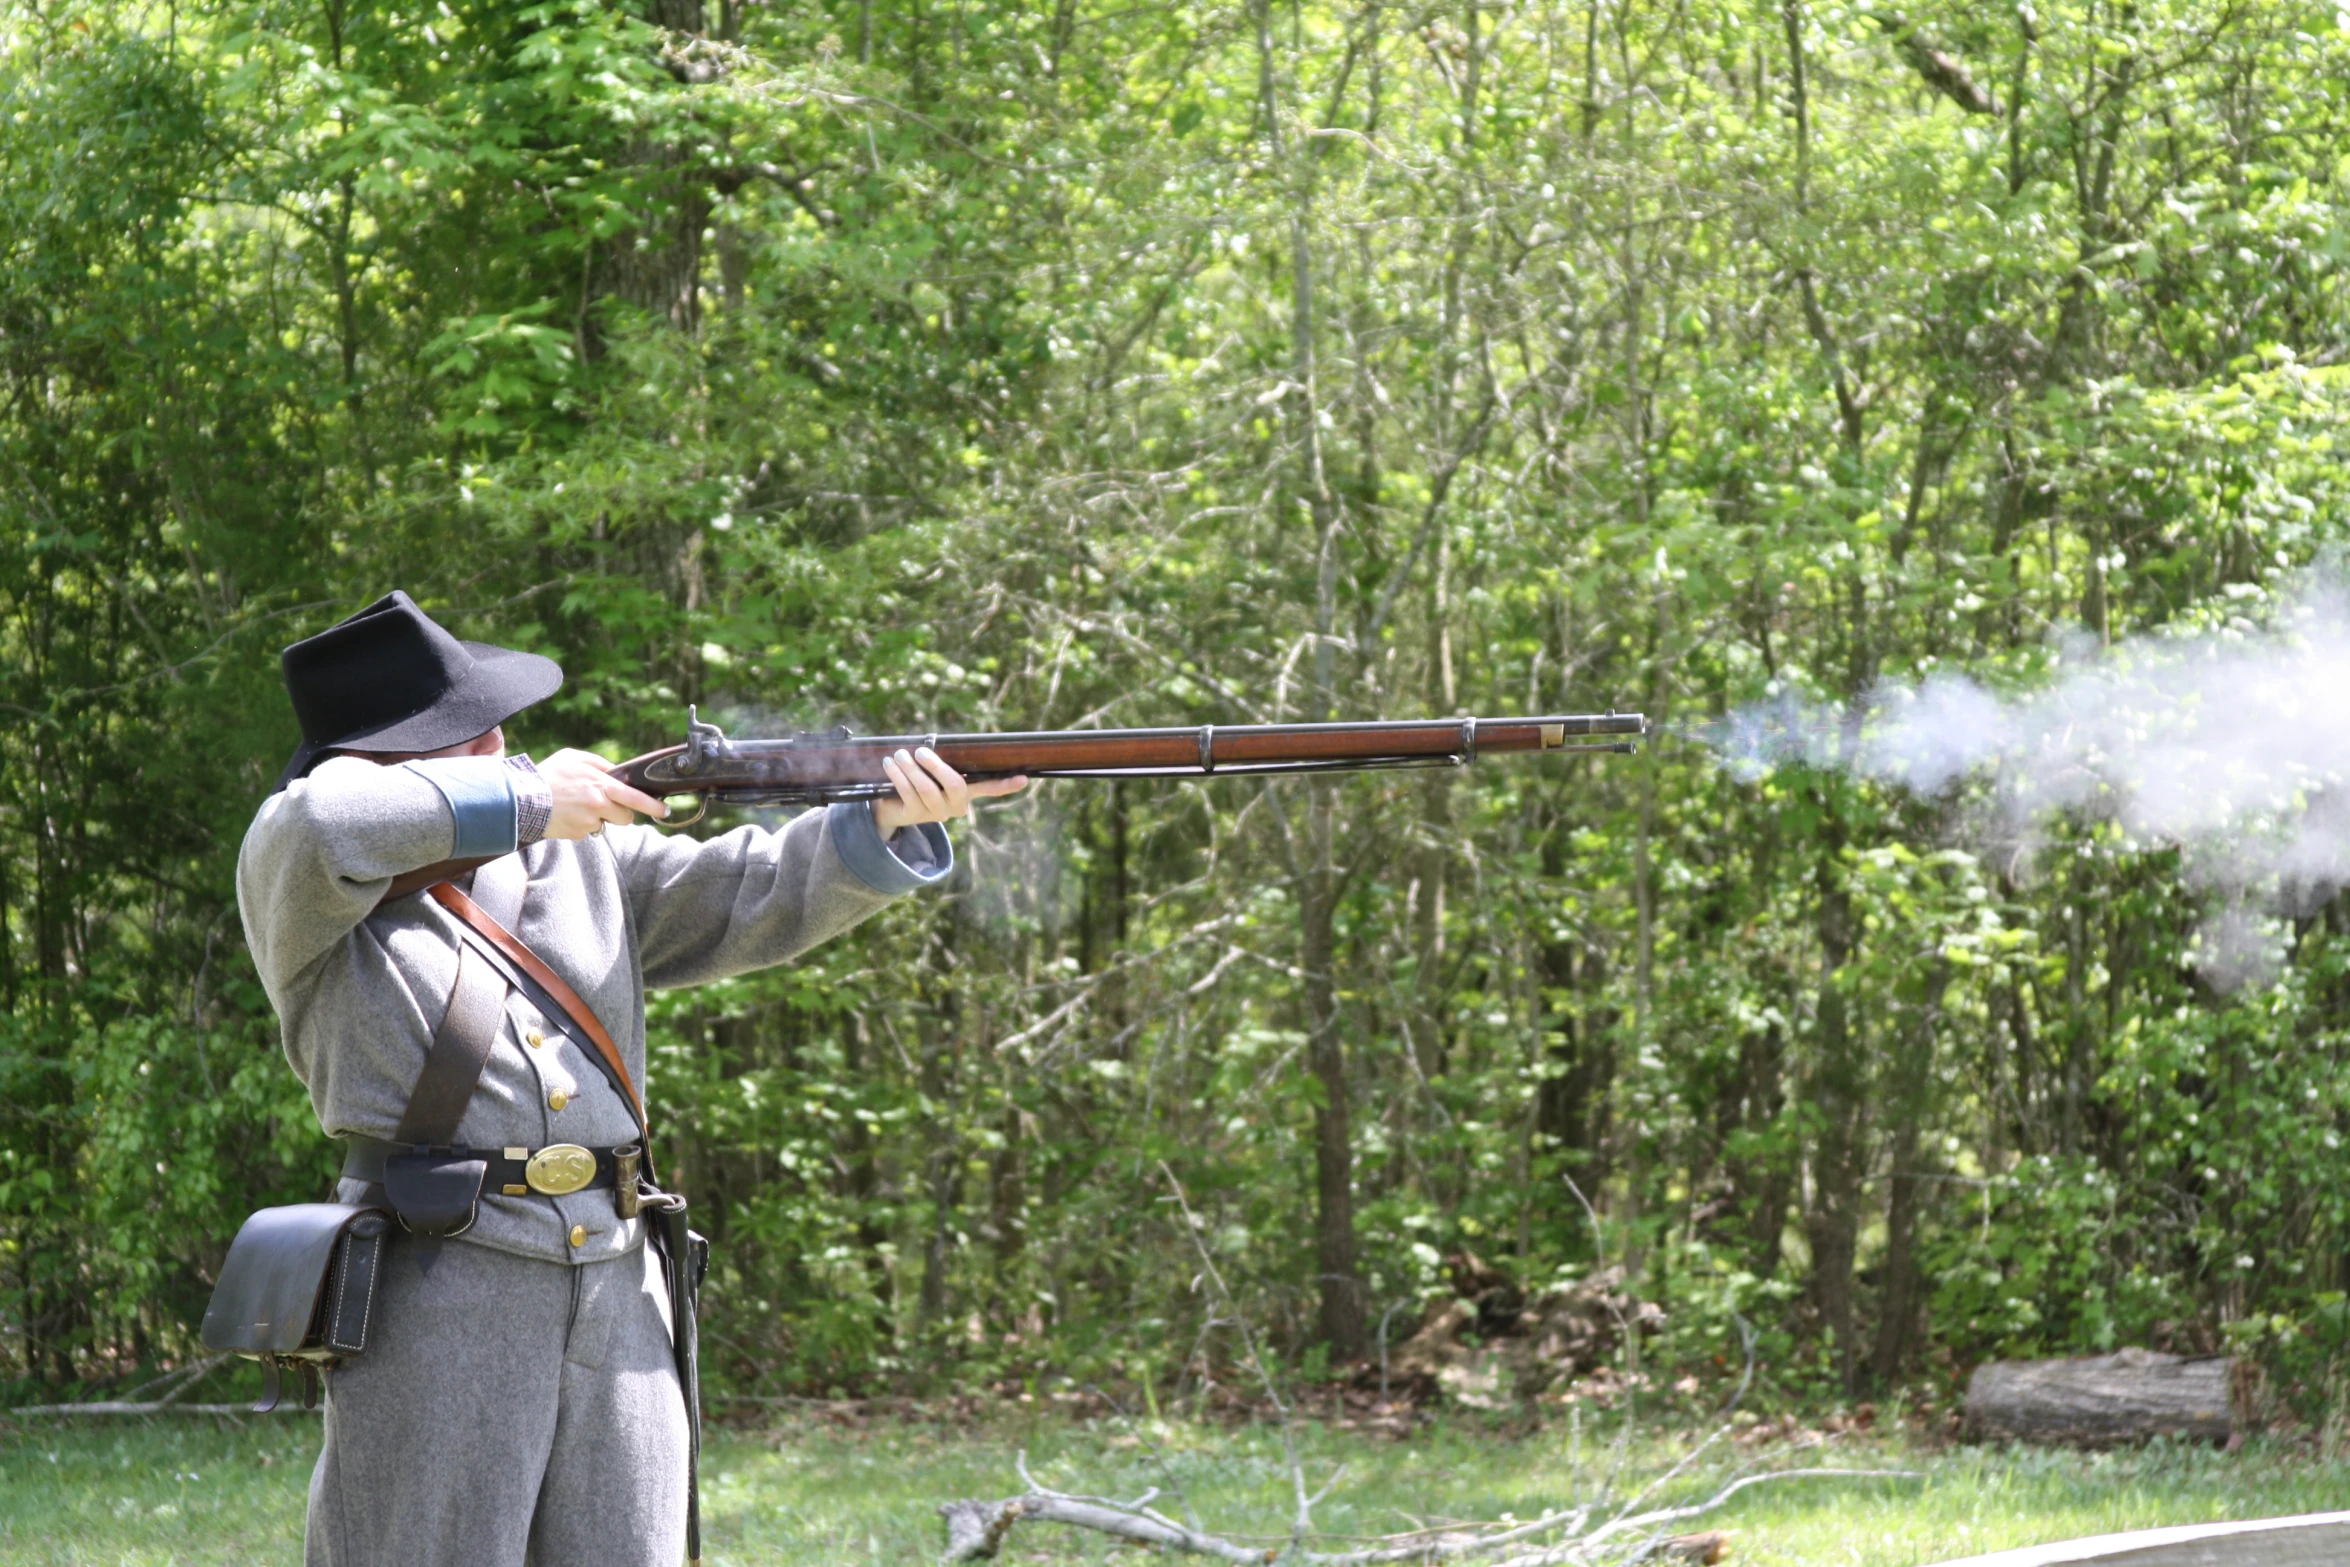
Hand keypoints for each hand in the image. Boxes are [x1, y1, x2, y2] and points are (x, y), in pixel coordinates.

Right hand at [539, 748, 670, 838]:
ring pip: (604, 824)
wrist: (521, 798)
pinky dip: (580, 825)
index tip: (664, 811)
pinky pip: (587, 831)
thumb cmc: (548, 774)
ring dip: (597, 818)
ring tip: (576, 806)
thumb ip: (600, 765)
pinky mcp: (577, 834)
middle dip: (620, 813)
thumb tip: (618, 772)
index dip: (653, 806)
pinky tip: (567, 814)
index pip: (636, 798)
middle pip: (625, 817)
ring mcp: (588, 822)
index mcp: (601, 785)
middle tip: (605, 805)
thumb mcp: (575, 758)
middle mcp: (598, 805)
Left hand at [873, 747, 1026, 834]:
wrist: (890, 807)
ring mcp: (936, 813)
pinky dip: (898, 775)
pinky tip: (890, 764)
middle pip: (955, 786)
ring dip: (911, 769)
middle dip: (937, 766)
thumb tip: (935, 743)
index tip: (1023, 779)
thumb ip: (941, 760)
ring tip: (899, 754)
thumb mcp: (932, 770)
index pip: (989, 789)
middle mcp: (955, 807)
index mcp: (965, 794)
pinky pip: (908, 792)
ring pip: (927, 789)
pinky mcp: (915, 816)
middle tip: (920, 752)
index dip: (1005, 785)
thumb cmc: (917, 780)